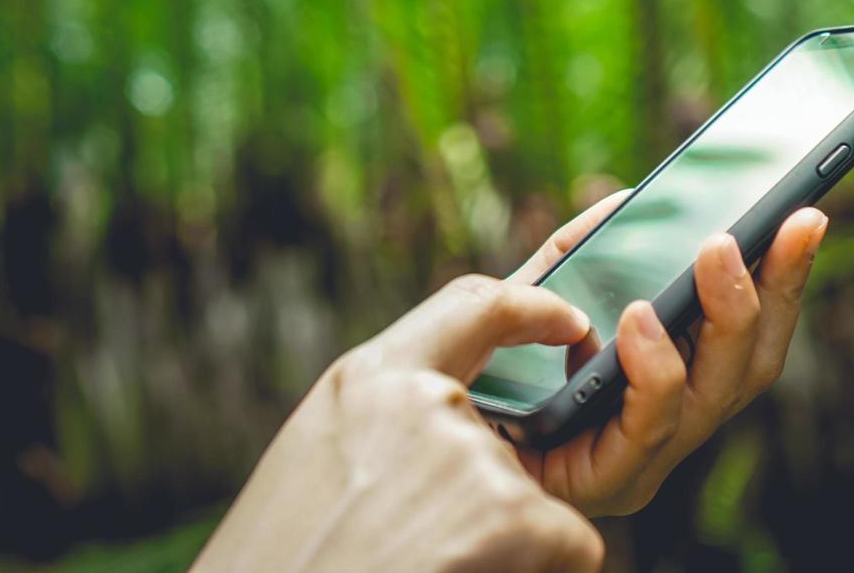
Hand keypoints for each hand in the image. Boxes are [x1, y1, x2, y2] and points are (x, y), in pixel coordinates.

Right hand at [193, 276, 604, 572]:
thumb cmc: (282, 564)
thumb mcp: (317, 463)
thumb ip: (385, 425)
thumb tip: (453, 421)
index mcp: (367, 380)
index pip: (472, 306)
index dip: (532, 307)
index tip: (566, 319)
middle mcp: (423, 401)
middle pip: (500, 441)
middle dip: (481, 500)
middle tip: (414, 550)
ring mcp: (470, 454)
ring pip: (528, 499)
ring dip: (496, 543)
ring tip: (422, 569)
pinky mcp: (514, 514)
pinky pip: (570, 541)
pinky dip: (537, 569)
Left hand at [506, 192, 827, 516]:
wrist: (426, 425)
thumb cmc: (491, 362)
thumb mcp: (539, 291)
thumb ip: (583, 248)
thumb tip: (631, 200)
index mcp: (672, 381)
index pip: (748, 333)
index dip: (784, 277)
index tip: (805, 215)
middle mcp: (671, 424)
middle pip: (750, 365)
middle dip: (775, 290)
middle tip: (783, 222)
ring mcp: (646, 460)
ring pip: (714, 395)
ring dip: (724, 318)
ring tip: (715, 254)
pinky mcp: (605, 484)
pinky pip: (647, 429)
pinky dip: (653, 371)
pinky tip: (640, 321)